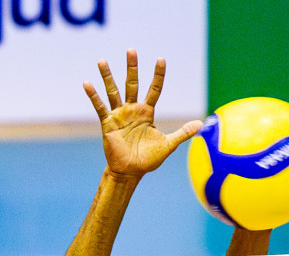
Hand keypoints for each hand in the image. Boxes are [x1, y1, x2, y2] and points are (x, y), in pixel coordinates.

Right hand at [83, 51, 201, 180]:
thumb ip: (183, 133)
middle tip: (131, 50)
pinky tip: (87, 83)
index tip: (161, 59)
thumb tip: (201, 124)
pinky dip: (93, 96)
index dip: (158, 75)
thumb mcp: (168, 145)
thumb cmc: (148, 159)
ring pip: (113, 91)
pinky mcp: (108, 123)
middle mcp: (133, 110)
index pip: (154, 89)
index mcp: (147, 113)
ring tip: (102, 61)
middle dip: (132, 68)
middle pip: (133, 84)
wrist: (130, 172)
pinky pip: (100, 107)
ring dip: (108, 77)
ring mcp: (119, 115)